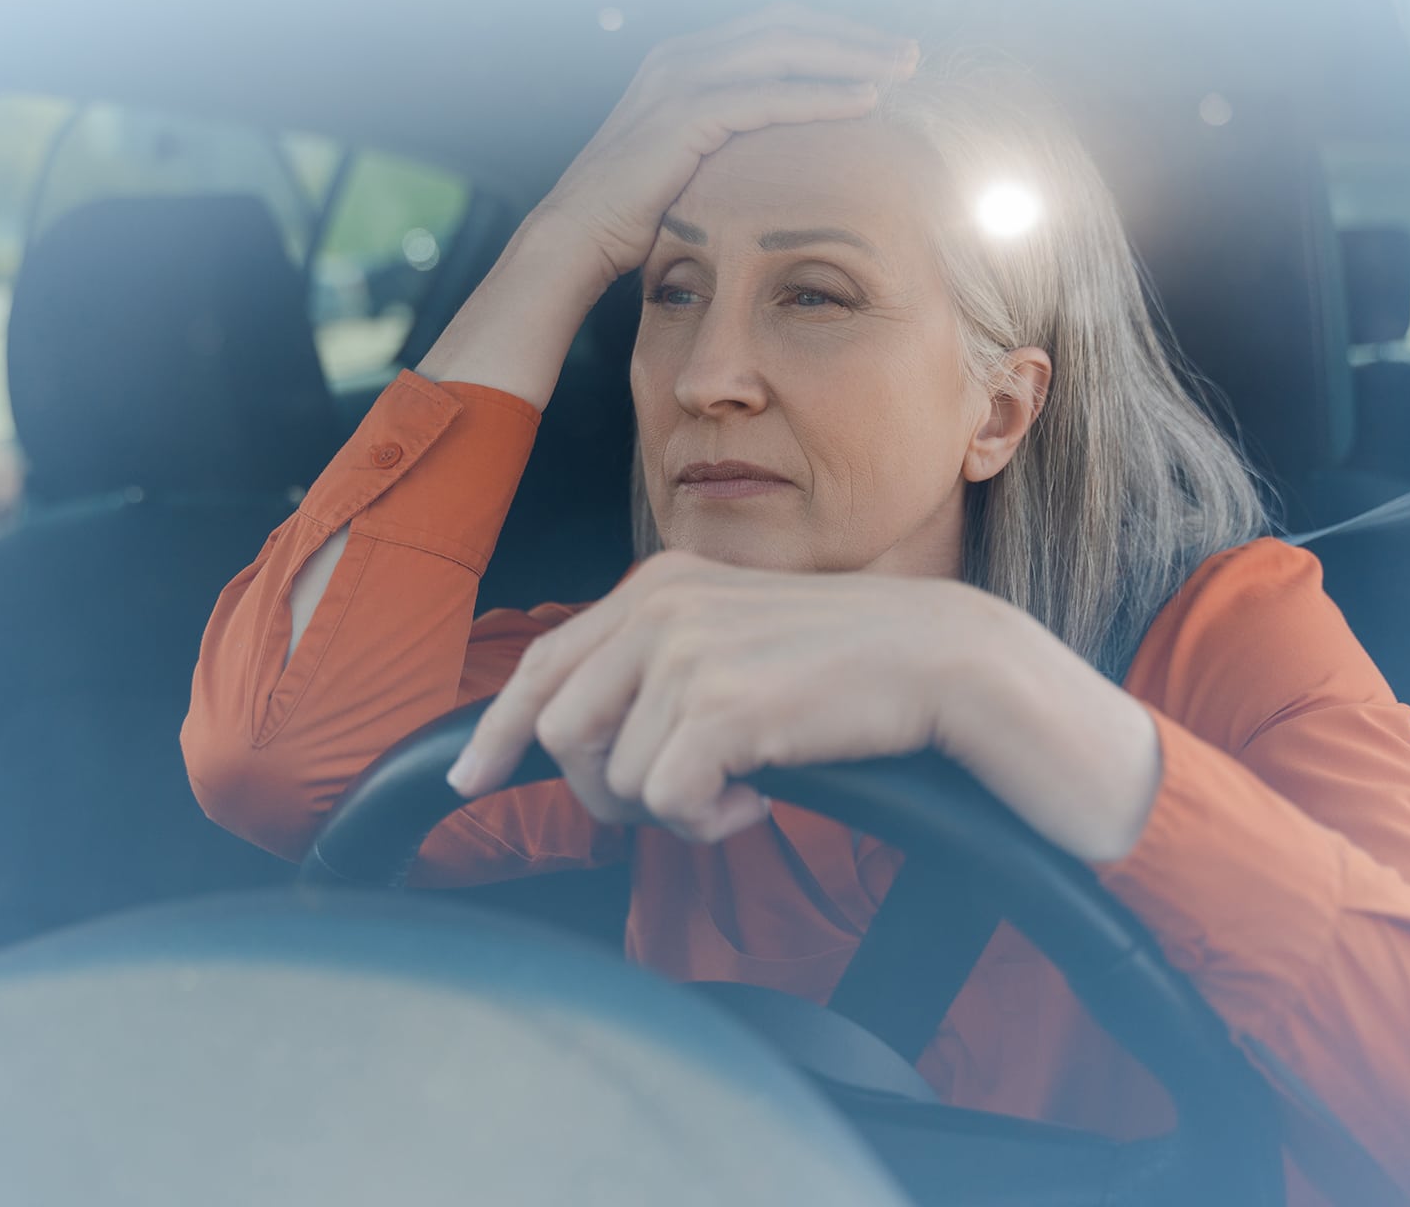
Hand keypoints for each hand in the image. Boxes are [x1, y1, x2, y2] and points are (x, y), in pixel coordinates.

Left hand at [445, 552, 1163, 859]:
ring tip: (735, 787)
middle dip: (600, 788)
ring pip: (608, 777)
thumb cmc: (840, 664)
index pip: (543, 663)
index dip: (499, 730)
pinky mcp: (717, 707)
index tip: (471, 779)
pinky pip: (664, 803)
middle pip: (556, 730)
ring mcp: (684, 655)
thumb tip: (583, 735)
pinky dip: (709, 821)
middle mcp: (656, 609)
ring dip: (668, 806)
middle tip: (673, 799)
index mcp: (654, 587)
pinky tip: (761, 796)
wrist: (938, 660)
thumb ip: (657, 666)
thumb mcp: (732, 638)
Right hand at [532, 3, 919, 287]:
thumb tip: (780, 155)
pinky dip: (822, 97)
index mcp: (683, 60)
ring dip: (850, 56)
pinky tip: (866, 102)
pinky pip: (769, 97)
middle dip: (853, 36)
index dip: (832, 35)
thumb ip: (728, 139)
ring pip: (785, 50)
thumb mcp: (689, 162)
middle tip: (909, 54)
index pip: (774, 29)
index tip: (882, 55)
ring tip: (901, 71)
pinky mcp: (684, 117)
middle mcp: (681, 57)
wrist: (577, 238)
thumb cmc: (634, 214)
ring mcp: (680, 81)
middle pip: (787, 26)